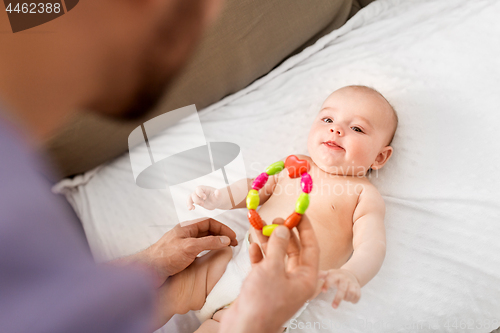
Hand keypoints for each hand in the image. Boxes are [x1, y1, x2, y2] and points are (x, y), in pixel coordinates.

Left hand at [113, 218, 236, 287]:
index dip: (223, 228)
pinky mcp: (182, 256)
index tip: (233, 237)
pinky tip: (212, 257)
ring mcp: (183, 245)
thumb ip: (208, 242)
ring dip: (216, 243)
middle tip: (233, 244)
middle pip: (208, 231)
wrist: (147, 271)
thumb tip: (225, 240)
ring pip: (204, 241)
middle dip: (221, 235)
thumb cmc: (165, 256)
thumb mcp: (190, 247)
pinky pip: (199, 250)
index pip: (209, 222)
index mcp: (186, 228)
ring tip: (226, 249)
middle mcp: (185, 235)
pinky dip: (209, 251)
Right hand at [187, 185, 221, 209]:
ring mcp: (197, 196)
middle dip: (197, 200)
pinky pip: (190, 202)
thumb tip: (218, 191)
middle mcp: (199, 191)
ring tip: (190, 208)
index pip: (198, 189)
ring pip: (189, 197)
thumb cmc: (217, 197)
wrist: (216, 202)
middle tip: (203, 204)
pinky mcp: (196, 201)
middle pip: (193, 194)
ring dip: (189, 203)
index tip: (205, 198)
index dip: (200, 194)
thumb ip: (218, 194)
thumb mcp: (219, 196)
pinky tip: (192, 209)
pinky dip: (190, 205)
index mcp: (204, 188)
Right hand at [219, 215, 319, 332]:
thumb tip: (283, 229)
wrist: (244, 328)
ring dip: (268, 241)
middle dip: (284, 234)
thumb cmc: (262, 303)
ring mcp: (279, 284)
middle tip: (276, 219)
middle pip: (293, 250)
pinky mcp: (264, 287)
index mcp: (306, 279)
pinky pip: (265, 266)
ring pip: (277, 256)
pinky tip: (253, 246)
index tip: (299, 213)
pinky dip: (259, 255)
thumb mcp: (272, 269)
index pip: (311, 247)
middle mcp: (295, 280)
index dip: (305, 229)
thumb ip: (278, 246)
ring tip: (260, 226)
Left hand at [320, 268, 360, 308]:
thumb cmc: (335, 276)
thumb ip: (320, 274)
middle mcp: (344, 279)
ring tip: (344, 299)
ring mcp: (352, 283)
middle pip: (342, 288)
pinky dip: (354, 300)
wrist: (349, 274)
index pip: (331, 278)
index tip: (323, 291)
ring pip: (351, 292)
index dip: (327, 284)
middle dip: (338, 298)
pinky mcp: (358, 288)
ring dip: (347, 298)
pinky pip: (358, 295)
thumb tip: (311, 275)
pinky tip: (350, 301)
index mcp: (336, 275)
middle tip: (333, 307)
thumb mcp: (328, 274)